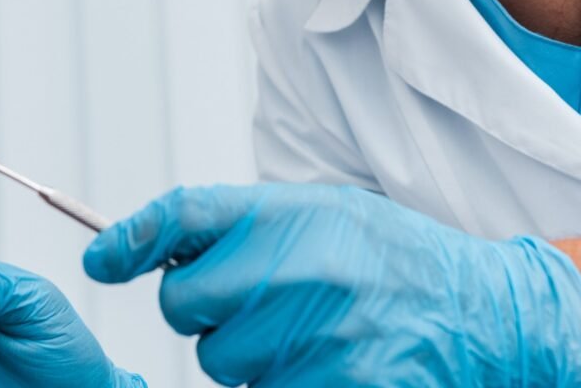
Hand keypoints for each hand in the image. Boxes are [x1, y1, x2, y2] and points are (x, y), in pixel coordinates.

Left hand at [83, 184, 580, 387]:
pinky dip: (275, 383)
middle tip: (251, 298)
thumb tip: (150, 245)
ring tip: (299, 330)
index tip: (100, 259)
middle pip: (182, 302)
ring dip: (239, 353)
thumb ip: (239, 224)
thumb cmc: (387, 255)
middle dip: (201, 305)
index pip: (182, 213)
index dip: (129, 237)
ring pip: (217, 361)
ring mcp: (312, 337)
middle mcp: (293, 271)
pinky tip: (316, 360)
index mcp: (286, 214)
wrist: (479, 310)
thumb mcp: (317, 209)